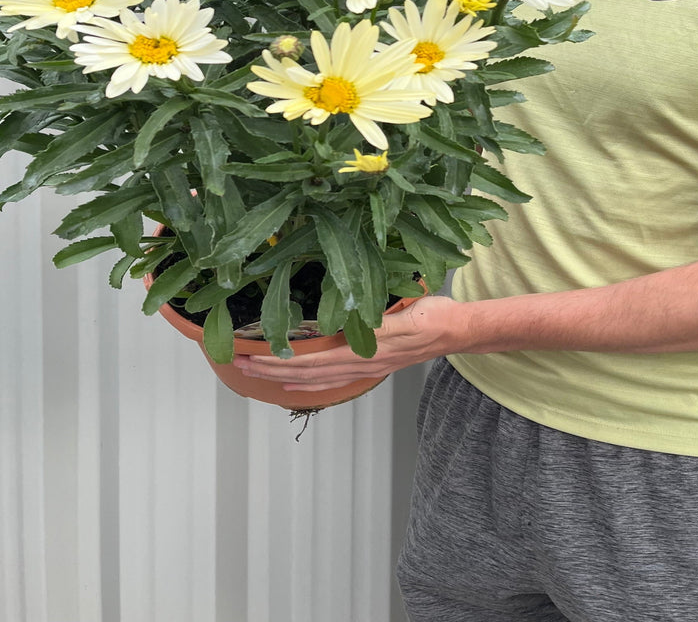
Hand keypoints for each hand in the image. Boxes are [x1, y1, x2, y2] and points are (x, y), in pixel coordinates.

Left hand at [232, 294, 465, 392]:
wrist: (457, 329)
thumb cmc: (433, 315)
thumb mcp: (404, 315)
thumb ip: (376, 324)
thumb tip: (346, 327)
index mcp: (365, 350)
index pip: (312, 361)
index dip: (279, 361)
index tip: (251, 356)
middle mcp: (361, 363)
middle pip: (308, 374)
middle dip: (270, 371)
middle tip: (239, 366)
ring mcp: (366, 366)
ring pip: (317, 379)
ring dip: (284, 377)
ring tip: (258, 374)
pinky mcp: (371, 363)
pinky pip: (332, 378)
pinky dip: (309, 382)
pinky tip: (297, 381)